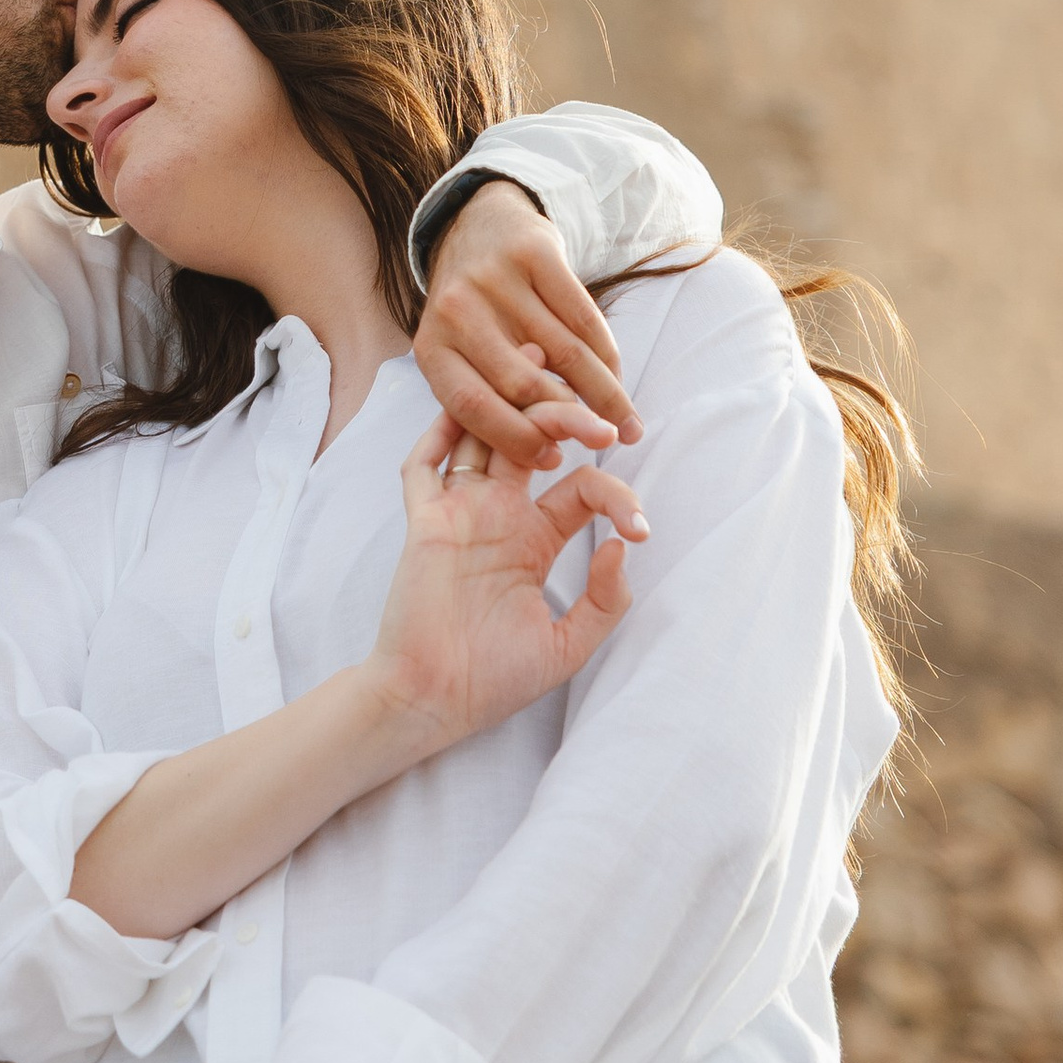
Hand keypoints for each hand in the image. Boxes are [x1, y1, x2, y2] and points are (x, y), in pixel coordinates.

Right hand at [364, 414, 644, 753]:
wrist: (431, 701)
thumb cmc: (493, 680)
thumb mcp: (567, 646)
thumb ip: (603, 601)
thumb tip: (620, 545)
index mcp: (533, 541)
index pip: (581, 488)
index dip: (617, 498)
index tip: (639, 530)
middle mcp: (498, 517)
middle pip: (532, 442)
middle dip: (565, 416)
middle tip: (601, 418)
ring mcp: (459, 514)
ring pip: (482, 437)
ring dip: (507, 402)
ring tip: (536, 361)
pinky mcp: (424, 523)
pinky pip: (424, 466)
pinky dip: (438, 433)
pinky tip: (465, 406)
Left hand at [414, 178, 640, 458]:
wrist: (479, 225)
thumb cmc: (475, 309)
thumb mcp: (461, 352)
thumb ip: (489, 393)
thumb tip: (546, 447)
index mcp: (432, 346)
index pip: (470, 407)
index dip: (515, 439)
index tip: (553, 461)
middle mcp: (457, 312)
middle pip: (522, 384)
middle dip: (569, 422)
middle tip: (601, 442)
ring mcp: (495, 280)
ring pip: (564, 354)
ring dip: (604, 396)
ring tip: (627, 425)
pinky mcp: (535, 254)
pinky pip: (584, 319)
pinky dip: (607, 356)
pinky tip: (618, 379)